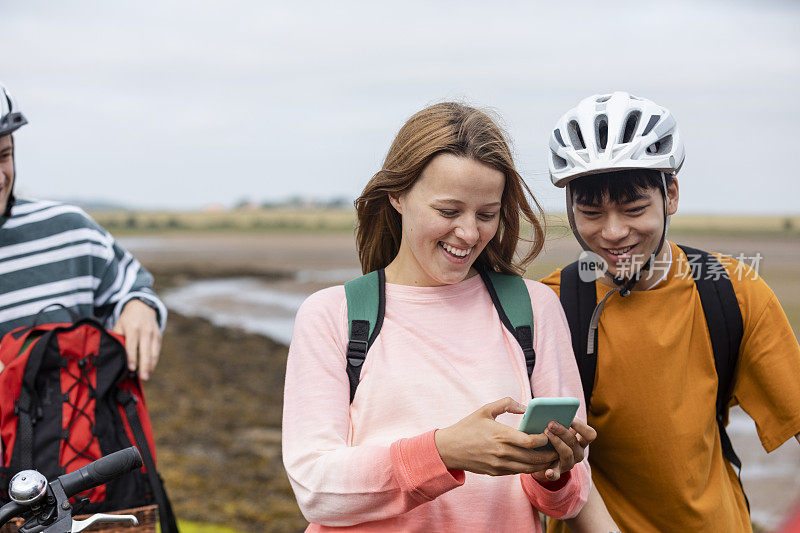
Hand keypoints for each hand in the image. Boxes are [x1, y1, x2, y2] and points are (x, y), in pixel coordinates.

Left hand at [113, 299, 161, 380]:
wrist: (142, 307)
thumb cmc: (127, 320)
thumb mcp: (119, 325)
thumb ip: (118, 338)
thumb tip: (114, 354)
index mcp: (132, 328)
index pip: (132, 345)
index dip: (132, 357)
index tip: (131, 368)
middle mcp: (145, 331)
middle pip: (145, 351)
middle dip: (145, 365)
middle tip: (144, 378)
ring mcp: (153, 334)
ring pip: (154, 352)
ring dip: (151, 366)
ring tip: (147, 376)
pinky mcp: (159, 336)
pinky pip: (157, 351)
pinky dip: (154, 361)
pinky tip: (150, 369)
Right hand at [434, 397, 557, 475]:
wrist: (448, 449)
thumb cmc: (467, 427)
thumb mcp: (485, 409)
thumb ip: (506, 404)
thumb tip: (525, 407)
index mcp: (500, 435)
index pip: (531, 441)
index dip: (545, 439)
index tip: (550, 433)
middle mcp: (502, 452)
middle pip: (534, 457)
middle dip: (549, 453)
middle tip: (559, 447)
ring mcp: (499, 465)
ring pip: (529, 468)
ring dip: (543, 463)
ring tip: (551, 456)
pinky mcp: (496, 472)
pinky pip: (518, 472)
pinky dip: (530, 468)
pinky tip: (536, 461)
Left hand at [531, 418, 596, 483]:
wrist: (544, 458)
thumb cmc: (553, 437)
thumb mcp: (559, 429)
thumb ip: (559, 421)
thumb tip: (551, 410)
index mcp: (581, 442)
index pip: (590, 434)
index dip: (582, 426)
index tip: (571, 418)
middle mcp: (578, 453)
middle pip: (574, 442)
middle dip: (563, 431)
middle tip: (551, 423)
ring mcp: (568, 463)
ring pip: (567, 453)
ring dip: (557, 442)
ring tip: (546, 433)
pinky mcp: (557, 472)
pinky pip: (556, 474)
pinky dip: (552, 474)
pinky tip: (547, 472)